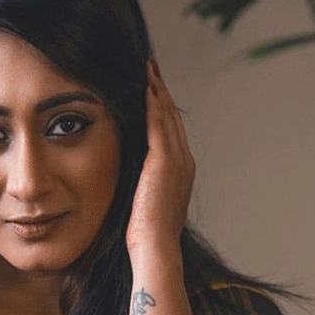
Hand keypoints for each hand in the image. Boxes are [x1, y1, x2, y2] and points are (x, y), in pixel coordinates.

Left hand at [126, 60, 194, 262]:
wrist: (156, 247)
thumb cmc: (146, 233)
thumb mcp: (147, 200)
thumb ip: (144, 181)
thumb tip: (131, 172)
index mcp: (181, 170)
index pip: (171, 130)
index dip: (162, 107)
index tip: (152, 88)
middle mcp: (184, 161)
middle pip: (172, 117)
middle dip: (162, 91)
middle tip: (152, 68)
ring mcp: (177, 160)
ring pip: (167, 116)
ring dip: (157, 90)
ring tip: (148, 69)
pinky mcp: (164, 162)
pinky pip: (158, 125)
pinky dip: (153, 104)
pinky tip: (146, 88)